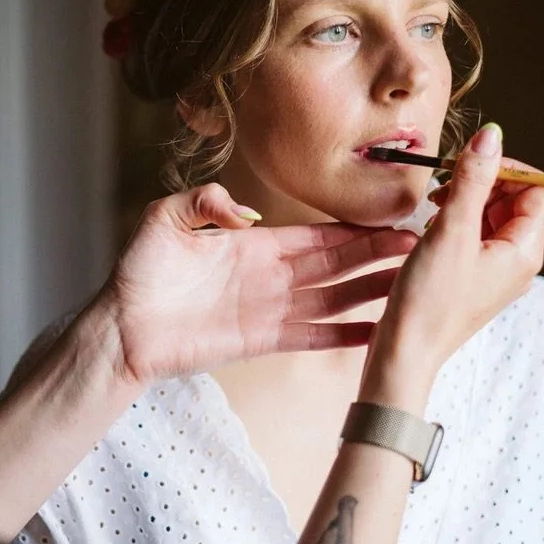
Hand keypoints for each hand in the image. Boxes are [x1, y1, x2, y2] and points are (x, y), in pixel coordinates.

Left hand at [99, 183, 416, 387]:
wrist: (123, 327)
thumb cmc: (139, 272)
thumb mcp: (166, 218)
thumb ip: (206, 202)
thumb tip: (249, 209)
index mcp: (257, 244)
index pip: (319, 234)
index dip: (356, 229)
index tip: (392, 220)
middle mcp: (272, 275)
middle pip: (337, 263)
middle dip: (378, 255)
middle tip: (421, 247)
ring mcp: (271, 309)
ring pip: (334, 298)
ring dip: (372, 291)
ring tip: (413, 285)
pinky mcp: (264, 341)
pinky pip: (313, 336)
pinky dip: (346, 335)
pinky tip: (378, 331)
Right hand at [363, 124, 543, 399]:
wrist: (404, 353)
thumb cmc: (428, 302)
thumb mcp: (450, 232)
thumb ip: (472, 180)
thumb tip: (491, 137)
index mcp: (524, 252)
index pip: (539, 190)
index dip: (508, 168)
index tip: (471, 163)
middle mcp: (516, 263)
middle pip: (517, 201)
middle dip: (484, 182)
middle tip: (446, 182)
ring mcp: (495, 273)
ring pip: (492, 217)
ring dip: (467, 201)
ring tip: (435, 206)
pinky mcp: (472, 279)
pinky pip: (475, 237)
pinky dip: (456, 223)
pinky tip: (431, 227)